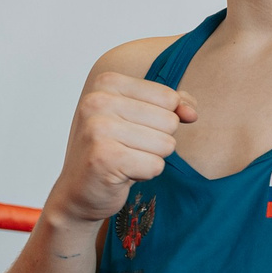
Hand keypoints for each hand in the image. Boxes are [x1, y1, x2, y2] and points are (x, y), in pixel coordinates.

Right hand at [50, 73, 195, 227]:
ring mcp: (97, 128)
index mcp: (107, 82)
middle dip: (158, 141)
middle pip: (170, 121)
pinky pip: (155, 165)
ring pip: (166, 144)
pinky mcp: (104, 157)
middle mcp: (98, 100)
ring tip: (126, 160)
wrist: (79, 190)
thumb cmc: (114, 150)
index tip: (134, 129)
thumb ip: (172, 105)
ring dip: (152, 158)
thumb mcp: (142, 118)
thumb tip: (191, 113)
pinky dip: (145, 174)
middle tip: (129, 149)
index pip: (169, 98)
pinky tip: (122, 173)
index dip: (163, 120)